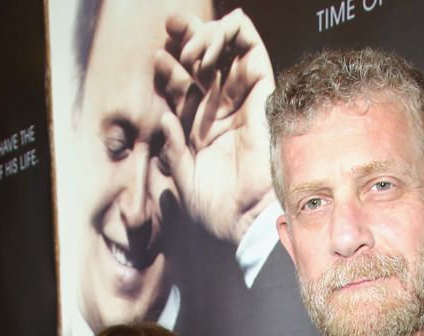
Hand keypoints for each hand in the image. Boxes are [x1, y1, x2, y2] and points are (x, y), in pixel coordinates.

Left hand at [156, 9, 276, 245]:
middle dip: (188, 33)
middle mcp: (224, 110)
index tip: (159, 59)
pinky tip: (206, 52)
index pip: (187, 85)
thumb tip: (164, 117)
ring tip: (189, 51)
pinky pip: (251, 47)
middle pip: (207, 57)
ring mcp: (244, 99)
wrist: (246, 221)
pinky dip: (227, 34)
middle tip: (171, 25)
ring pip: (229, 45)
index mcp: (204, 128)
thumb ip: (172, 149)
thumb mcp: (184, 181)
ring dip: (205, 34)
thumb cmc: (218, 211)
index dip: (171, 66)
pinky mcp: (264, 92)